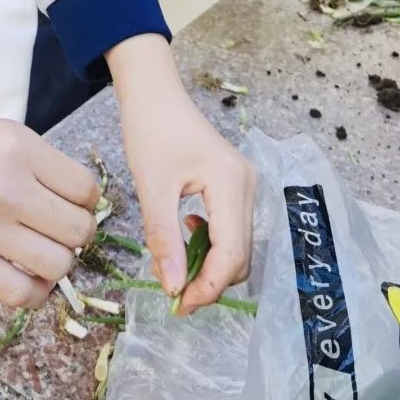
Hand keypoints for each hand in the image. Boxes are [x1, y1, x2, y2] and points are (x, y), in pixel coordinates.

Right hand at [0, 53, 98, 307]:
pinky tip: (22, 276)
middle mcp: (9, 187)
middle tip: (55, 229)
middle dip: (76, 233)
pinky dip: (32, 292)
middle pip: (79, 230)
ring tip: (37, 252)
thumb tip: (66, 203)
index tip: (70, 203)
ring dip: (56, 263)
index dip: (85, 201)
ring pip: (59, 265)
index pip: (86, 189)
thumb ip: (30, 164)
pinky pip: (20, 294)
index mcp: (20, 146)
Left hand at [107, 35, 255, 313]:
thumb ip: (164, 239)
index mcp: (232, 184)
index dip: (208, 287)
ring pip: (237, 245)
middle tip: (173, 294)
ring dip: (209, 264)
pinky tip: (184, 235)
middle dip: (209, 280)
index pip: (231, 254)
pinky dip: (210, 244)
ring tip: (174, 267)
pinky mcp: (236, 185)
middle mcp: (248, 185)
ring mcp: (246, 184)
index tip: (178, 305)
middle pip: (239, 255)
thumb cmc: (151, 130)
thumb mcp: (152, 187)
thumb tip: (173, 288)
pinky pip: (231, 228)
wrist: (155, 94)